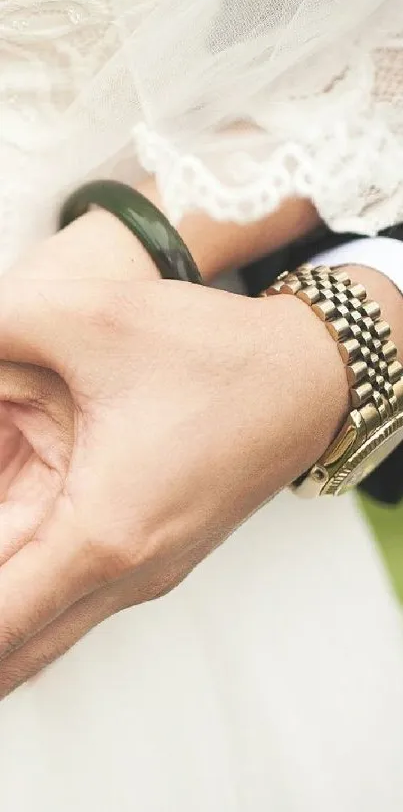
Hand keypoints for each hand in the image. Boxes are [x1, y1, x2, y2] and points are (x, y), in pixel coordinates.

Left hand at [0, 264, 349, 697]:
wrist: (307, 377)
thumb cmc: (212, 353)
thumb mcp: (91, 319)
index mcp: (102, 533)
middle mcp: (128, 576)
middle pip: (13, 655)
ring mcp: (148, 576)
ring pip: (41, 636)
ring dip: (1, 610)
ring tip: (0, 548)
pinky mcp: (159, 560)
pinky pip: (73, 605)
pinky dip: (27, 598)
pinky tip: (14, 548)